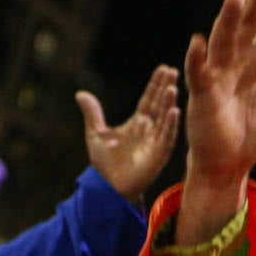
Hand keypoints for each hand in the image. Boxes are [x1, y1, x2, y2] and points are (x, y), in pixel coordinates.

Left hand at [77, 65, 179, 204]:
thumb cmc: (105, 162)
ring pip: (165, 119)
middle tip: (173, 71)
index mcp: (138, 123)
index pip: (149, 99)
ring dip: (169, 104)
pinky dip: (171, 124)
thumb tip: (80, 93)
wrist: (109, 186)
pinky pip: (167, 137)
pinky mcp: (158, 154)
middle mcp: (150, 130)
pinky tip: (174, 111)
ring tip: (173, 88)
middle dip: (166, 88)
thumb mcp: (96, 133)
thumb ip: (93, 113)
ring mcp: (155, 142)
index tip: (164, 69)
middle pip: (159, 105)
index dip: (155, 84)